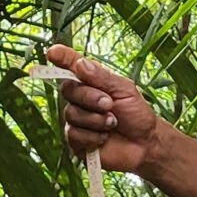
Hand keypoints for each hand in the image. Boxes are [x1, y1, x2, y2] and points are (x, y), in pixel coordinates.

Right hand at [46, 43, 161, 174]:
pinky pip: (74, 134)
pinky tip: (104, 138)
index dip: (61, 57)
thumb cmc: (136, 114)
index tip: (52, 52)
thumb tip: (80, 64)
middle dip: (90, 97)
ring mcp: (77, 119)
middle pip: (68, 89)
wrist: (144, 144)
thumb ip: (102, 77)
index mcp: (91, 81)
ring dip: (95, 119)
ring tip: (112, 123)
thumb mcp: (125, 90)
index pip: (72, 65)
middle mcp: (81, 98)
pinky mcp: (76, 141)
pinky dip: (92, 136)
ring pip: (72, 113)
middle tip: (109, 104)